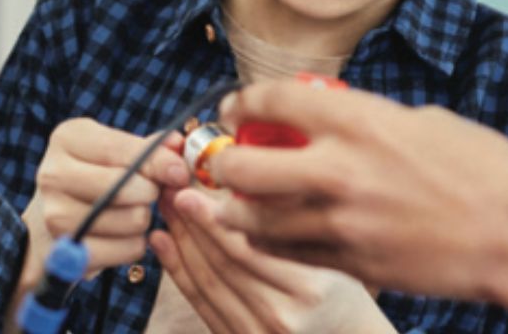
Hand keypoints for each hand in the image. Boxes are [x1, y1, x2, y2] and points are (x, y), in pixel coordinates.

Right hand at [18, 118, 188, 289]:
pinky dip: (135, 244)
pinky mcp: (68, 252)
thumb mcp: (117, 150)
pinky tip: (123, 234)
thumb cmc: (96, 173)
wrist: (56, 214)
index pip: (120, 149)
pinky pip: (128, 249)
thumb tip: (178, 143)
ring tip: (131, 211)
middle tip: (148, 192)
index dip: (158, 161)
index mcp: (67, 138)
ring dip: (144, 218)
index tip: (180, 172)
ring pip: (133, 219)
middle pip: (125, 187)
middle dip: (150, 191)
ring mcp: (55, 215)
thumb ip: (150, 147)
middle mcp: (53, 174)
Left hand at [150, 188, 394, 333]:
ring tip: (165, 209)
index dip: (211, 218)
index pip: (247, 247)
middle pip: (222, 263)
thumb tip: (242, 189)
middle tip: (169, 190)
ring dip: (180, 243)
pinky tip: (164, 243)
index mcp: (310, 289)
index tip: (189, 190)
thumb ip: (291, 229)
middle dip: (190, 224)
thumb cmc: (343, 296)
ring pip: (206, 283)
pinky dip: (179, 271)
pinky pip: (201, 304)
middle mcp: (282, 317)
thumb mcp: (332, 257)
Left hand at [210, 80, 507, 299]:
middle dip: (222, 162)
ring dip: (236, 207)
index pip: (271, 100)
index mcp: (357, 120)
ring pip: (255, 218)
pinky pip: (285, 250)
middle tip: (223, 160)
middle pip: (243, 165)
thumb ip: (363, 117)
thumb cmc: (481, 172)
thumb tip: (325, 118)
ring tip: (233, 200)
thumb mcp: (419, 120)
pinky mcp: (350, 260)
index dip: (241, 102)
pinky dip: (266, 239)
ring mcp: (340, 220)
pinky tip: (264, 230)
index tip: (234, 109)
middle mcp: (338, 169)